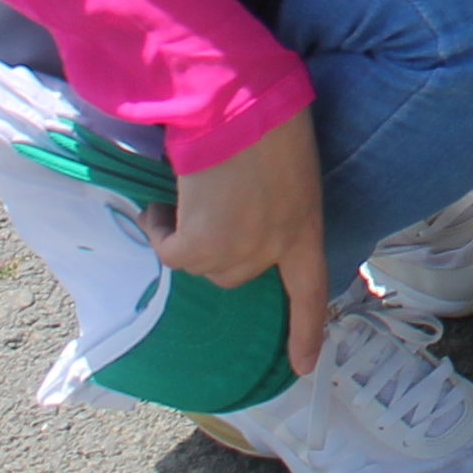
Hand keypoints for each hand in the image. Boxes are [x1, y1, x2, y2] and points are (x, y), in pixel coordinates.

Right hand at [145, 108, 331, 377]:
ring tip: (191, 190)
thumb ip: (274, 204)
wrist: (238, 106)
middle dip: (219, 244)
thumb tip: (243, 214)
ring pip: (201, 263)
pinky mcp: (201, 245)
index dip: (307, 331)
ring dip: (188, 235)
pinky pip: (171, 253)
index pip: (312, 291)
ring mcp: (238, 251)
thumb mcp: (289, 170)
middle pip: (236, 274)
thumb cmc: (267, 118)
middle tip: (212, 203)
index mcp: (305, 228)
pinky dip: (160, 231)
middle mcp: (274, 248)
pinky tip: (161, 205)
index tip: (302, 366)